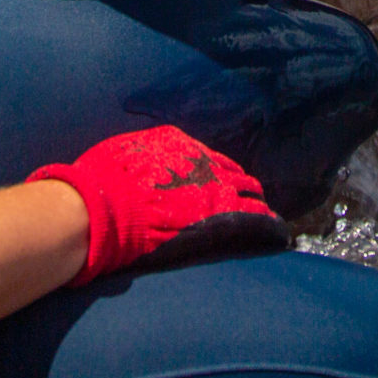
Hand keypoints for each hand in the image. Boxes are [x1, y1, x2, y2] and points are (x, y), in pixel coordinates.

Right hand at [29, 126, 291, 283]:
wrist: (102, 206)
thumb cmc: (98, 183)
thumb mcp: (118, 157)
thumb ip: (136, 161)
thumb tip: (131, 168)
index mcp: (176, 143)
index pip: (204, 158)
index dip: (211, 173)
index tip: (212, 185)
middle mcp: (202, 161)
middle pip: (232, 173)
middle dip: (239, 188)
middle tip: (245, 202)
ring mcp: (215, 188)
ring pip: (249, 193)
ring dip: (256, 205)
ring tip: (266, 219)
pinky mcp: (222, 216)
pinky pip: (256, 219)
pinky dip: (269, 226)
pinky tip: (279, 234)